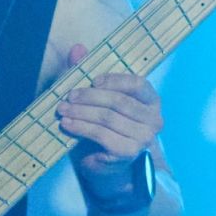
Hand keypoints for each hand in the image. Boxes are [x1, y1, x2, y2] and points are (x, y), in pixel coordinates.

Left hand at [57, 43, 162, 187]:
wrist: (107, 166)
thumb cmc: (104, 127)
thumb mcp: (96, 98)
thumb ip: (87, 72)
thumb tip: (76, 49)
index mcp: (151, 101)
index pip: (137, 84)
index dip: (113, 80)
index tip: (91, 80)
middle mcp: (153, 119)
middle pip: (118, 101)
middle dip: (89, 97)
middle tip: (67, 96)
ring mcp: (143, 138)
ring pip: (108, 118)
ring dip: (81, 113)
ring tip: (62, 110)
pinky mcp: (129, 152)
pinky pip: (102, 135)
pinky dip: (81, 128)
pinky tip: (67, 125)